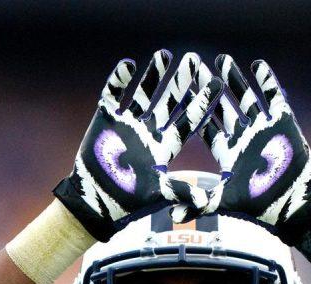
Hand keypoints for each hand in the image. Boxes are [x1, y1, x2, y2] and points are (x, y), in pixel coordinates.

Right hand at [54, 51, 221, 240]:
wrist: (95, 201)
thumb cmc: (128, 200)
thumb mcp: (157, 193)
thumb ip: (180, 192)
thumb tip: (205, 202)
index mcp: (166, 147)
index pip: (188, 121)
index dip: (202, 103)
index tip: (216, 83)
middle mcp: (150, 131)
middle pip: (169, 102)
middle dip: (181, 81)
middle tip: (193, 59)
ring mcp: (128, 123)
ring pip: (144, 94)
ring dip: (153, 75)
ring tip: (164, 54)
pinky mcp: (106, 119)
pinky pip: (113, 95)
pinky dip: (118, 80)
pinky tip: (128, 65)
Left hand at [185, 56, 310, 244]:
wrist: (296, 206)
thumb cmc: (260, 207)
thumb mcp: (224, 202)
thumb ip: (197, 204)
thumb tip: (170, 215)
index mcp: (228, 153)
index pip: (208, 128)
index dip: (195, 111)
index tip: (181, 93)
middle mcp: (244, 138)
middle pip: (223, 107)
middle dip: (210, 88)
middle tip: (195, 66)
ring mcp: (264, 129)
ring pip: (246, 98)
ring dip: (235, 79)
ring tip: (222, 60)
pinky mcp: (285, 123)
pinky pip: (275, 98)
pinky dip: (267, 82)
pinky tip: (257, 65)